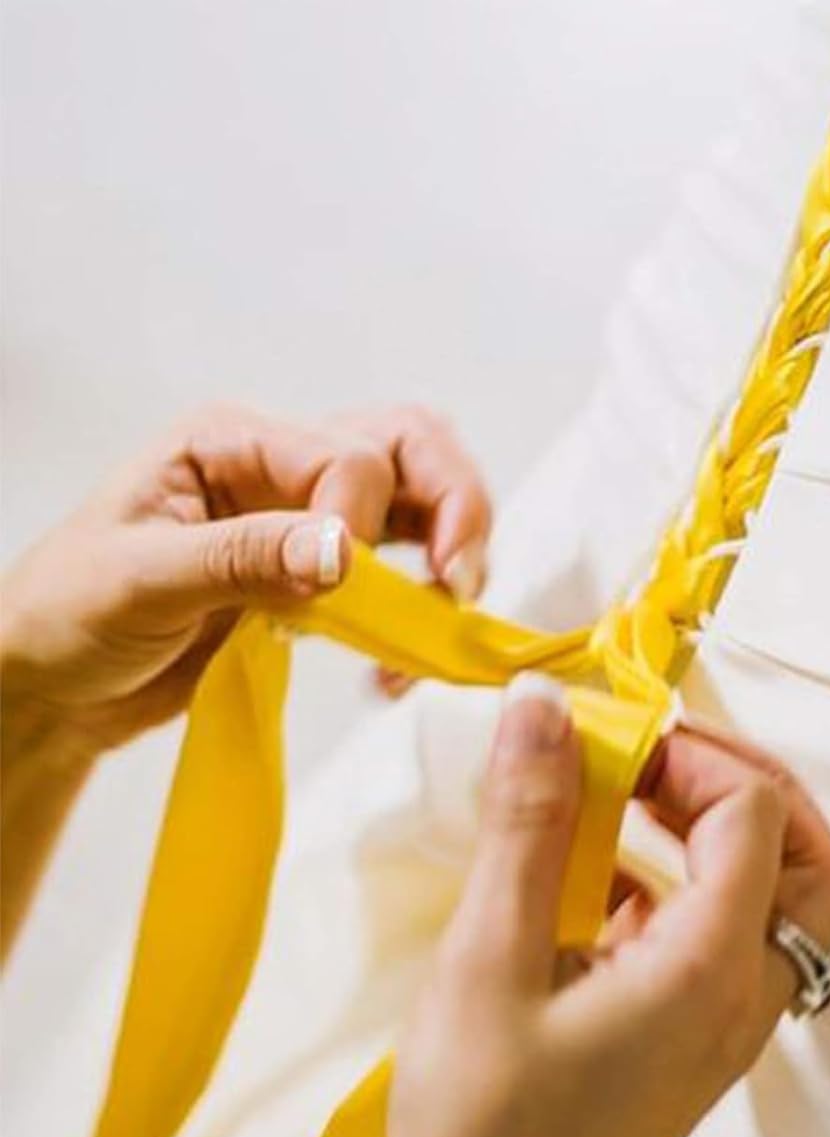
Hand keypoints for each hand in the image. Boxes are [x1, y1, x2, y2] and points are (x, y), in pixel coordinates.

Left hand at [0, 402, 492, 752]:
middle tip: (458, 578)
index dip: (360, 525)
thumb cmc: (68, 615)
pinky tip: (398, 661)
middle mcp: (282, 466)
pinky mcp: (324, 577)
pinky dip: (421, 609)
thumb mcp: (139, 580)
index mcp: (233, 442)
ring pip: (421, 502)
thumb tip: (344, 554)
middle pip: (410, 449)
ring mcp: (308, 519)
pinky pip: (402, 570)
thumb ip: (242, 558)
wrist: (54, 685)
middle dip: (455, 507)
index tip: (336, 595)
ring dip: (452, 555)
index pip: (345, 458)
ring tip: (443, 620)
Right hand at [341, 676, 829, 1136]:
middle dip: (746, 788)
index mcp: (714, 966)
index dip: (692, 754)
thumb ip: (527, 826)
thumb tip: (548, 707)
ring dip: (718, 836)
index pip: (757, 814)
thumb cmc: (483, 1129)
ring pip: (776, 904)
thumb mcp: (489, 960)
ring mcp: (726, 1027)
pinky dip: (678, 890)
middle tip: (659, 759)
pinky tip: (588, 880)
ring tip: (624, 799)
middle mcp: (746, 994)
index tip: (604, 740)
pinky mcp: (691, 1046)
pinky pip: (720, 944)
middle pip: (811, 861)